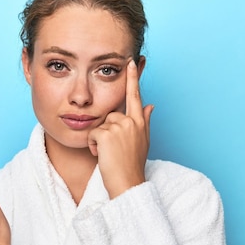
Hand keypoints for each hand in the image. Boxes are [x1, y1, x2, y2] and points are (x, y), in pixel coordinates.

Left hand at [88, 59, 153, 198]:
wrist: (128, 183)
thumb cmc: (133, 165)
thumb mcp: (143, 141)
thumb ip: (146, 121)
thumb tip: (151, 105)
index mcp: (140, 122)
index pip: (135, 95)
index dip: (133, 78)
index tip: (131, 61)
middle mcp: (132, 121)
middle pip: (110, 115)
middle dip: (107, 131)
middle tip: (114, 150)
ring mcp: (120, 127)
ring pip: (100, 124)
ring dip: (99, 140)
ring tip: (109, 154)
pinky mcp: (107, 134)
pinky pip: (93, 133)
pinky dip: (93, 146)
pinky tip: (102, 156)